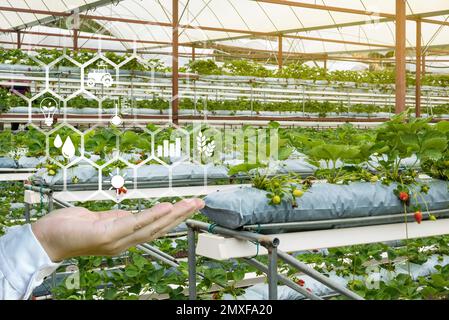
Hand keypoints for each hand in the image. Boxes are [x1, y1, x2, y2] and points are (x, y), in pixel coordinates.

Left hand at [31, 198, 203, 261]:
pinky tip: (166, 207)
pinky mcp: (107, 235)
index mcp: (124, 238)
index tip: (189, 207)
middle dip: (182, 215)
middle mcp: (124, 243)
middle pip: (160, 228)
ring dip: (174, 214)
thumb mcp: (102, 221)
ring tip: (190, 203)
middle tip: (199, 203)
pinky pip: (135, 224)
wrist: (46, 238)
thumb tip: (138, 214)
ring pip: (152, 226)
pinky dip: (153, 215)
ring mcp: (117, 241)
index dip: (174, 218)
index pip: (155, 228)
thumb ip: (121, 218)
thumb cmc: (71, 228)